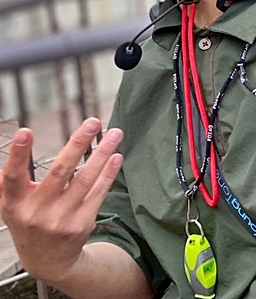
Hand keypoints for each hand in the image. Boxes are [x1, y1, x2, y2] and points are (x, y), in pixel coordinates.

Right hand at [0, 118, 123, 282]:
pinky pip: (97, 193)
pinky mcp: (80, 224)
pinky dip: (108, 174)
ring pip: (84, 180)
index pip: (13, 177)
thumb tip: (13, 148)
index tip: (25, 132)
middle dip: (77, 144)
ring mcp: (60, 219)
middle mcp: (36, 212)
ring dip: (102, 153)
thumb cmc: (30, 223)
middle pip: (59, 172)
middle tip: (92, 122)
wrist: (47, 261)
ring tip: (114, 134)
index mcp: (14, 203)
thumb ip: (8, 182)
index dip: (18, 155)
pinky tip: (116, 157)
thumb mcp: (11, 206)